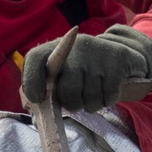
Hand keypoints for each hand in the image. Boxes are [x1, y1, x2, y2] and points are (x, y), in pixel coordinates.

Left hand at [22, 25, 151, 111]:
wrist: (119, 56)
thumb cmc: (83, 70)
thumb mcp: (64, 71)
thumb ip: (46, 85)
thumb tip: (33, 103)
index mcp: (58, 47)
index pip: (35, 59)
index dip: (32, 81)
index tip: (37, 99)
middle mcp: (77, 46)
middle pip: (68, 90)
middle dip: (72, 104)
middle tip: (76, 101)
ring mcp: (98, 53)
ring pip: (89, 99)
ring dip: (90, 105)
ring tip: (92, 94)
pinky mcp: (117, 61)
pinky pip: (108, 98)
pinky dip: (106, 101)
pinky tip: (105, 90)